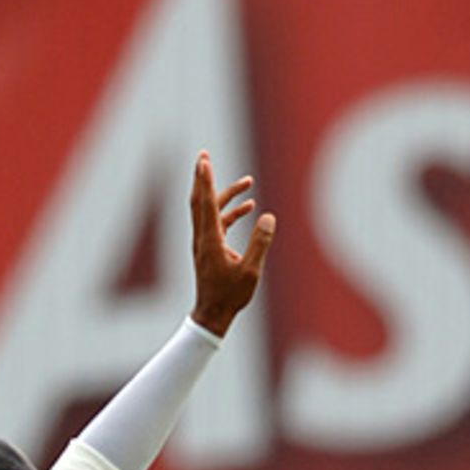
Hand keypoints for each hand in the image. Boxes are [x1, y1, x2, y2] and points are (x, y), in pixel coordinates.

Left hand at [189, 150, 275, 335]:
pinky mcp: (209, 248)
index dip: (207, 181)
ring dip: (226, 195)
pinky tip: (249, 209)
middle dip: (203, 178)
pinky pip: (218, 222)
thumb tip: (269, 217)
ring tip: (248, 182)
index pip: (207, 204)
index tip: (204, 161)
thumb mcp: (251, 270)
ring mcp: (204, 242)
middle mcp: (202, 238)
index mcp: (210, 241)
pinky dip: (231, 212)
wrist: (212, 314)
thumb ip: (260, 243)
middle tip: (204, 156)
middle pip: (200, 200)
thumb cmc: (230, 295)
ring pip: (210, 210)